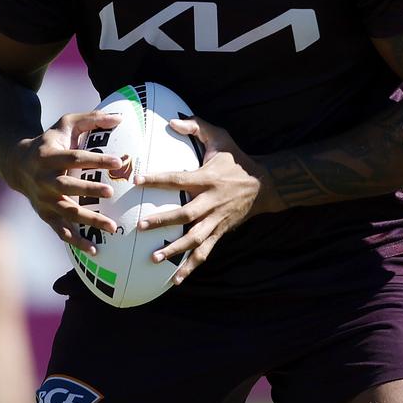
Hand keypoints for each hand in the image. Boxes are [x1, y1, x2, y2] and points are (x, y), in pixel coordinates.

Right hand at [6, 110, 124, 253]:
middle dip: (88, 190)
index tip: (118, 161)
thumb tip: (120, 118)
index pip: (75, 158)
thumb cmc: (50, 141)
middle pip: (66, 186)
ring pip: (66, 212)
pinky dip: (76, 241)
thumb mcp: (66, 124)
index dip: (96, 159)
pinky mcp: (45, 214)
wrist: (17, 164)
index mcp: (48, 156)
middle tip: (111, 192)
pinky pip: (60, 230)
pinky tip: (94, 249)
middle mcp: (43, 179)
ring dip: (88, 220)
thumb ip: (91, 119)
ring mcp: (43, 199)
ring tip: (112, 227)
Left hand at [136, 117, 282, 283]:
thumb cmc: (237, 159)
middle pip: (185, 214)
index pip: (178, 178)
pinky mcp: (220, 232)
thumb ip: (197, 127)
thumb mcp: (221, 137)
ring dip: (175, 250)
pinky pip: (205, 252)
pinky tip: (175, 280)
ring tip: (154, 258)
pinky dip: (191, 267)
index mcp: (207, 179)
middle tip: (141, 225)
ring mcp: (216, 220)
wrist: (264, 185)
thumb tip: (172, 121)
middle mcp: (211, 202)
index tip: (137, 179)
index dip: (158, 179)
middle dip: (163, 220)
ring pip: (194, 238)